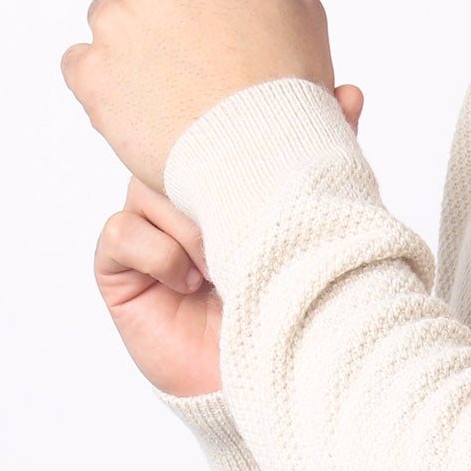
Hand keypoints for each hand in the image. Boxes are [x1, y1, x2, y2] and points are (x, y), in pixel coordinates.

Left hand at [62, 0, 336, 189]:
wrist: (260, 161)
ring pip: (111, 18)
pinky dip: (103, 78)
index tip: (209, 4)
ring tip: (173, 87)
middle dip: (167, 10)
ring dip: (133, 42)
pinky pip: (79, 62)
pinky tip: (139, 101)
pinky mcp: (91, 74)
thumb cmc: (288, 89)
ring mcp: (116, 26)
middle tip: (200, 58)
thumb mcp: (303, 8)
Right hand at [96, 84, 364, 397]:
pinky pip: (123, 229)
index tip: (279, 117)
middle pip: (176, 157)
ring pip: (150, 189)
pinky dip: (160, 252)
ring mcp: (147, 231)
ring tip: (221, 263)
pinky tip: (188, 282)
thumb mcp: (312, 223)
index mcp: (221, 184)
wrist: (270, 379)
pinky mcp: (118, 267)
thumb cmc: (294, 302)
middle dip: (213, 179)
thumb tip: (351, 91)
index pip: (215, 137)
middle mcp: (181, 201)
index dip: (240, 131)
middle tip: (245, 212)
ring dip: (191, 225)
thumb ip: (323, 162)